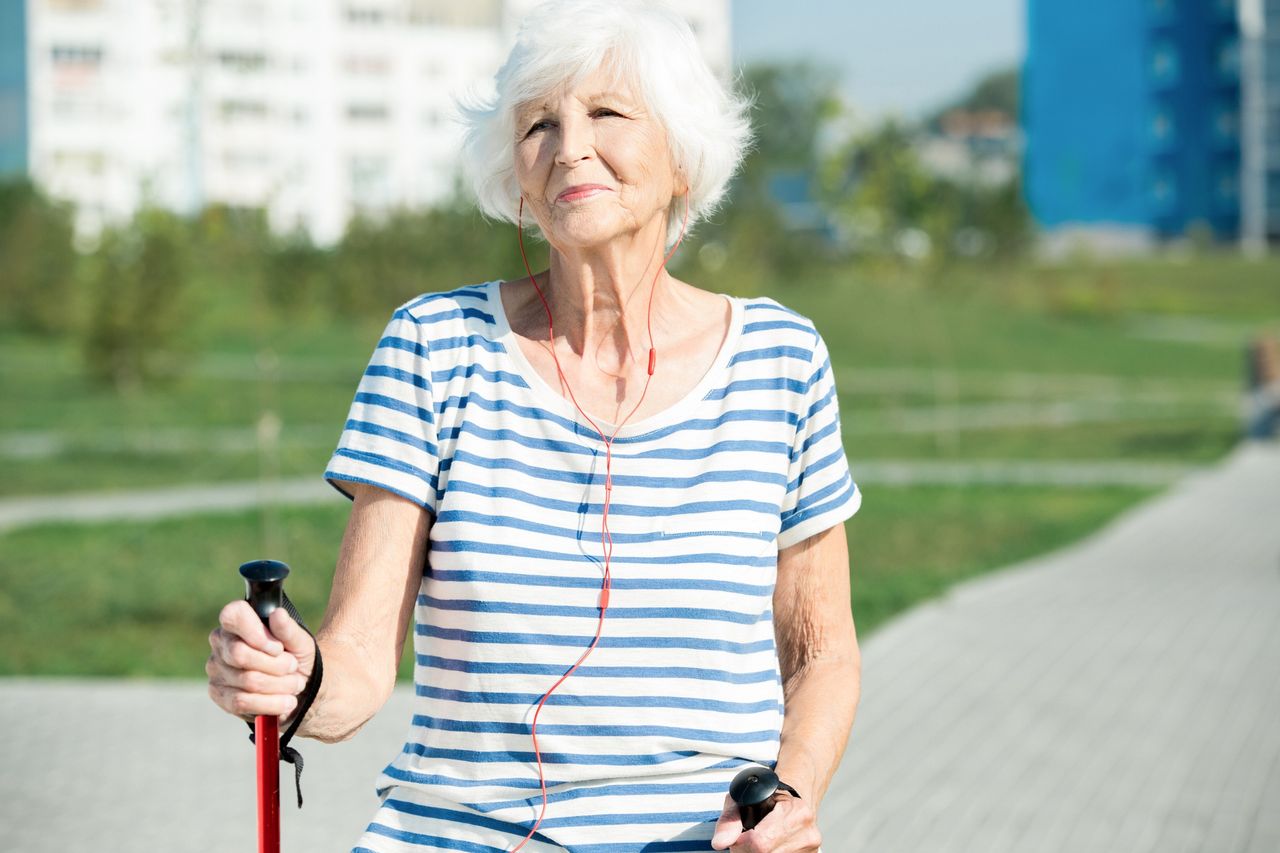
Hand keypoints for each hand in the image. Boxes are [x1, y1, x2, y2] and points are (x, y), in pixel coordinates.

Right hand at [207, 601, 315, 721]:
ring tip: (295, 685)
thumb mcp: (300, 643)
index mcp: (237, 623)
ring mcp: (216, 670)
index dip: (255, 632)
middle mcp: (221, 644)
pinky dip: (270, 703)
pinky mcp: (219, 695)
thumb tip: (277, 614)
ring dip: (279, 685)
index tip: (278, 647)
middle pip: (239, 653)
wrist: (298, 689)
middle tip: (293, 667)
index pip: (232, 615)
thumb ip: (288, 629)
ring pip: (246, 680)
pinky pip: (242, 702)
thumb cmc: (295, 659)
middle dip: (275, 664)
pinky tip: (286, 702)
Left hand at [711, 790, 821, 851]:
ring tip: (757, 840)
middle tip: (744, 840)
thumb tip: (720, 843)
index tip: (737, 838)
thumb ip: (729, 820)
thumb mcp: (744, 798)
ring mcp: (810, 847)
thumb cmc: (768, 796)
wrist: (794, 797)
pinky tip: (768, 845)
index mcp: (795, 811)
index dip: (741, 843)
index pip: (760, 842)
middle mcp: (807, 832)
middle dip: (748, 851)